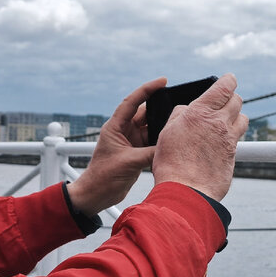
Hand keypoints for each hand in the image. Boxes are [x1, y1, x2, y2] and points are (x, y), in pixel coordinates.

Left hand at [66, 77, 166, 215]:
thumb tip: (170, 145)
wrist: (96, 195)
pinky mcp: (136, 153)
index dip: (147, 89)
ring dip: (162, 128)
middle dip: (161, 109)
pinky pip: (152, 143)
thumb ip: (150, 153)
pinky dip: (161, 142)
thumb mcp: (129, 162)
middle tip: (179, 105)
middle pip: (145, 114)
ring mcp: (131, 142)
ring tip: (179, 123)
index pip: (132, 102)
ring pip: (151, 129)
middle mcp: (123, 131)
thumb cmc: (103, 177)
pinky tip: (173, 141)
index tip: (163, 81)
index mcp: (115, 127)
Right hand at [151, 74, 246, 200]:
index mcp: (201, 112)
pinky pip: (238, 139)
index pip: (224, 87)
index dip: (229, 80)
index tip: (229, 79)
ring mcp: (229, 139)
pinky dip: (232, 136)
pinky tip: (221, 142)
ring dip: (236, 117)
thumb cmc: (172, 163)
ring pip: (242, 119)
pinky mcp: (234, 155)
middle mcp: (219, 123)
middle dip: (231, 98)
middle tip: (223, 102)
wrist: (186, 191)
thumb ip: (180, 115)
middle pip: (237, 101)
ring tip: (224, 122)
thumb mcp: (167, 132)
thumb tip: (187, 109)